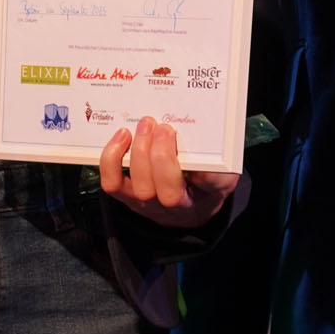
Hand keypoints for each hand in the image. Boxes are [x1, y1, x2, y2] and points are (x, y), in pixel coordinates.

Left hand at [101, 117, 242, 228]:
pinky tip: (122, 137)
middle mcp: (173, 205)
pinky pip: (113, 182)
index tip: (193, 142)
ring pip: (140, 186)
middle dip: (162, 155)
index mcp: (203, 196)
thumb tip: (203, 143)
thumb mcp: (222, 173)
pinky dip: (112, 158)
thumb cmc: (204, 185)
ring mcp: (147, 202)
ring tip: (145, 126)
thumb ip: (218, 162)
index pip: (206, 186)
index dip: (202, 167)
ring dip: (139, 152)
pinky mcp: (127, 195)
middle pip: (166, 191)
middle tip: (163, 127)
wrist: (188, 207)